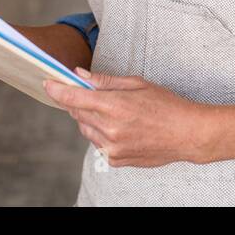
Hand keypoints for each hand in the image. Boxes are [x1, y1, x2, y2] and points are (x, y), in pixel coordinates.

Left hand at [42, 68, 216, 167]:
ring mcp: (112, 147)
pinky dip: (102, 133)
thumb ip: (105, 81)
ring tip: (113, 111)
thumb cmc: (167, 105)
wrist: (187, 135)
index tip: (47, 83)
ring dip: (90, 118)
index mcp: (114, 106)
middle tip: (88, 93)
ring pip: (86, 129)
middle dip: (77, 101)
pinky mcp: (115, 159)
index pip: (74, 97)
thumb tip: (81, 75)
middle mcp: (109, 129)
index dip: (57, 89)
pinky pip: (98, 143)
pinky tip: (121, 127)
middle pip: (77, 113)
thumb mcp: (137, 84)